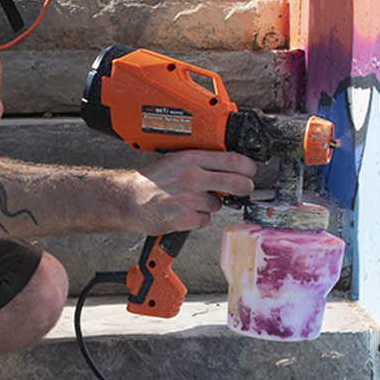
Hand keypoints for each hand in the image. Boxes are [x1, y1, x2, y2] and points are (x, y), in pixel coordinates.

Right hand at [123, 150, 256, 234]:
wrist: (127, 199)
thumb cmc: (152, 181)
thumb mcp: (176, 160)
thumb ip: (201, 163)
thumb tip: (228, 168)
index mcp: (191, 159)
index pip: (232, 160)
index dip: (248, 167)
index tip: (251, 171)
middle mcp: (192, 177)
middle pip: (236, 183)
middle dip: (245, 187)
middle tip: (245, 189)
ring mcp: (189, 198)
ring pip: (218, 205)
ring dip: (211, 206)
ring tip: (192, 201)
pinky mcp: (184, 218)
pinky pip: (205, 220)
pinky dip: (198, 219)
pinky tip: (185, 213)